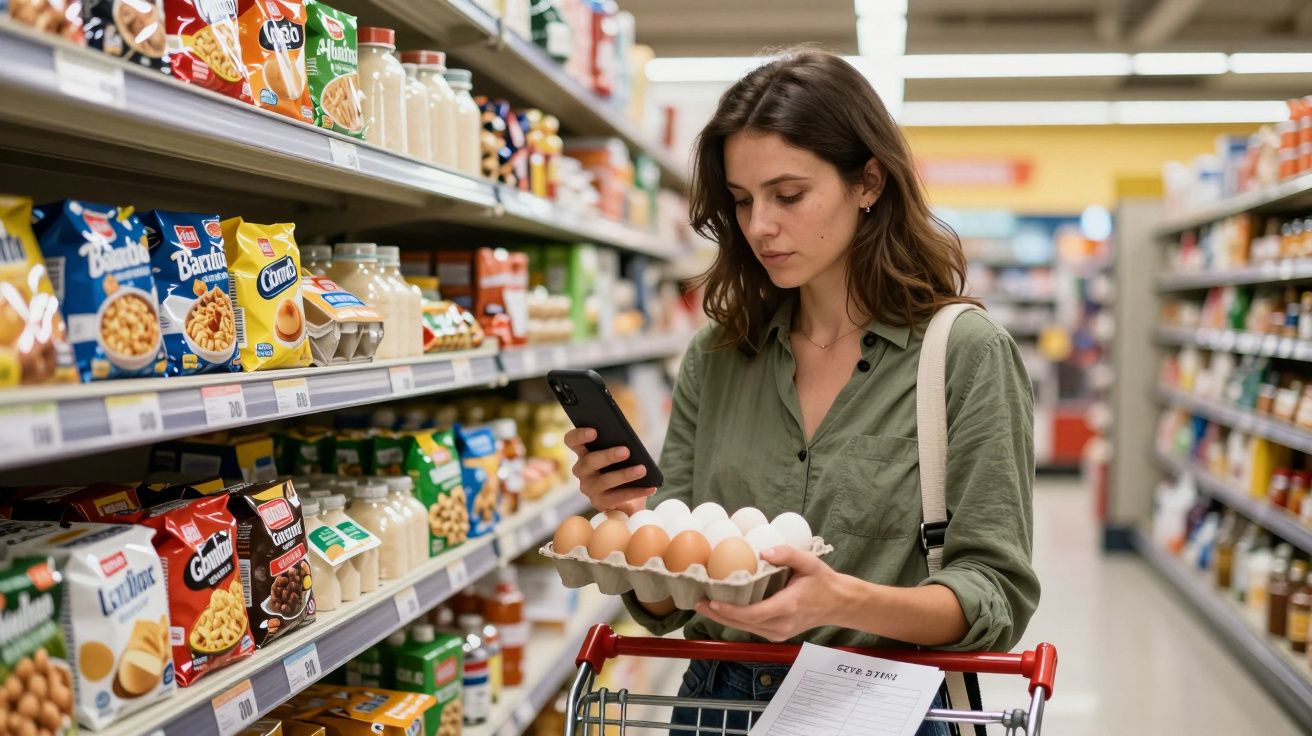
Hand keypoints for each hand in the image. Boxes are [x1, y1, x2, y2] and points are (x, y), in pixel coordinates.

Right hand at [564, 428, 654, 514]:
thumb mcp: (621, 454)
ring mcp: (588, 488)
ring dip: (625, 474)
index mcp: (583, 452)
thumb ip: (620, 444)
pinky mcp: (599, 503)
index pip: (572, 441)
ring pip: (604, 481)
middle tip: (626, 451)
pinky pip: (617, 497)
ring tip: (642, 470)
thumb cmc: (623, 467)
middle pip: (590, 461)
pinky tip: (651, 487)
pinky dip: (636, 492)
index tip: (594, 431)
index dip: (579, 435)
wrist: (627, 498)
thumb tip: (631, 443)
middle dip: (608, 456)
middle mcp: (581, 470)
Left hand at [694, 546, 846, 641]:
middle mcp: (782, 625)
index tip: (712, 602)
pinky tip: (722, 610)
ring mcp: (779, 633)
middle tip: (698, 602)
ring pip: (745, 629)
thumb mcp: (810, 562)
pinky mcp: (777, 634)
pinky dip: (735, 620)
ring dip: (724, 619)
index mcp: (788, 607)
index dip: (731, 611)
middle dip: (719, 615)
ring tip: (704, 605)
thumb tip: (763, 552)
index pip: (754, 613)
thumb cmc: (823, 582)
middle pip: (744, 624)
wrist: (838, 604)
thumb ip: (787, 554)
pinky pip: (751, 628)